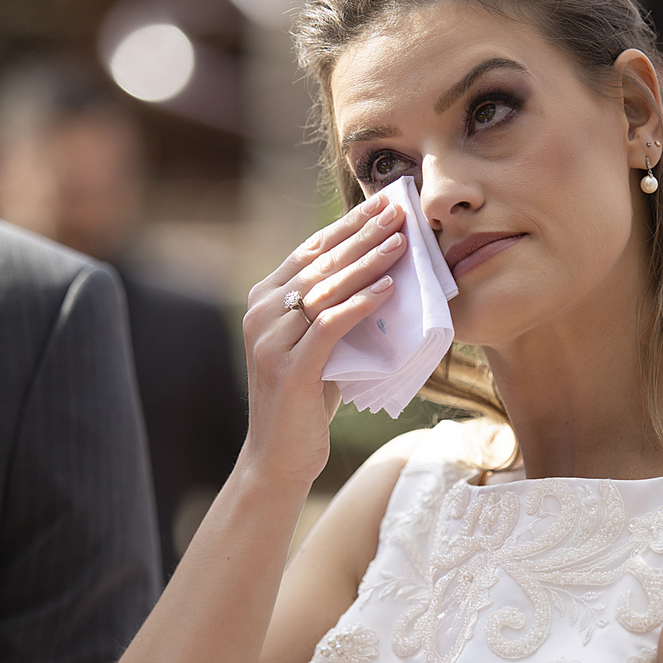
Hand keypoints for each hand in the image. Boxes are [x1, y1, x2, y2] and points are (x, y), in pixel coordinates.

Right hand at [241, 192, 406, 485]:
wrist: (278, 458)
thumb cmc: (304, 402)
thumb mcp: (316, 345)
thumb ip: (330, 311)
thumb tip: (379, 276)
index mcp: (265, 301)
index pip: (311, 251)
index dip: (347, 226)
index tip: (383, 205)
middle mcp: (261, 313)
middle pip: (320, 263)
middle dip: (362, 234)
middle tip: (398, 212)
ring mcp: (271, 340)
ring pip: (325, 289)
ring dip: (366, 262)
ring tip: (401, 243)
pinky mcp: (290, 368)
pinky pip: (329, 326)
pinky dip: (359, 304)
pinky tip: (387, 288)